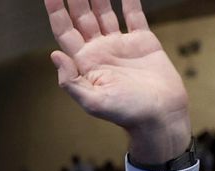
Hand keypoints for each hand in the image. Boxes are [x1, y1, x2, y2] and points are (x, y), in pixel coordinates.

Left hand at [47, 0, 190, 163]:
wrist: (161, 116)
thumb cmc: (128, 114)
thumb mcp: (94, 103)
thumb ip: (72, 82)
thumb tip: (54, 56)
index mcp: (85, 62)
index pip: (65, 30)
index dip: (56, 10)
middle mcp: (100, 50)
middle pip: (82, 16)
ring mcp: (120, 44)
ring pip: (104, 12)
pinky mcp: (142, 41)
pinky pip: (133, 14)